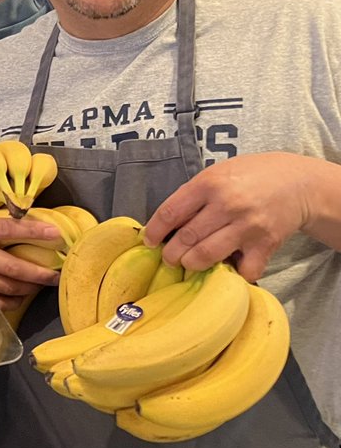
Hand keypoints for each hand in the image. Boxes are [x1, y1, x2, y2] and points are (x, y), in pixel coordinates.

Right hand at [0, 145, 60, 309]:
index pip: (9, 231)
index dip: (34, 232)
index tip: (56, 233)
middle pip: (14, 267)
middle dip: (39, 272)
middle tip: (58, 273)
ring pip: (7, 286)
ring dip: (29, 287)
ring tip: (44, 284)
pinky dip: (11, 302)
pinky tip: (21, 297)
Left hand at [143, 152, 321, 279]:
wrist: (297, 183)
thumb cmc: (249, 176)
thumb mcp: (216, 174)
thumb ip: (193, 195)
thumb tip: (166, 223)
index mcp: (208, 184)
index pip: (170, 213)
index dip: (155, 231)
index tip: (149, 241)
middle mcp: (226, 205)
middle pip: (186, 238)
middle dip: (171, 254)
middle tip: (169, 258)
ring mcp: (247, 226)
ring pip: (206, 255)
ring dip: (192, 264)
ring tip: (189, 263)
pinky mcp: (265, 244)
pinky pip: (243, 269)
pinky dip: (232, 274)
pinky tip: (227, 268)